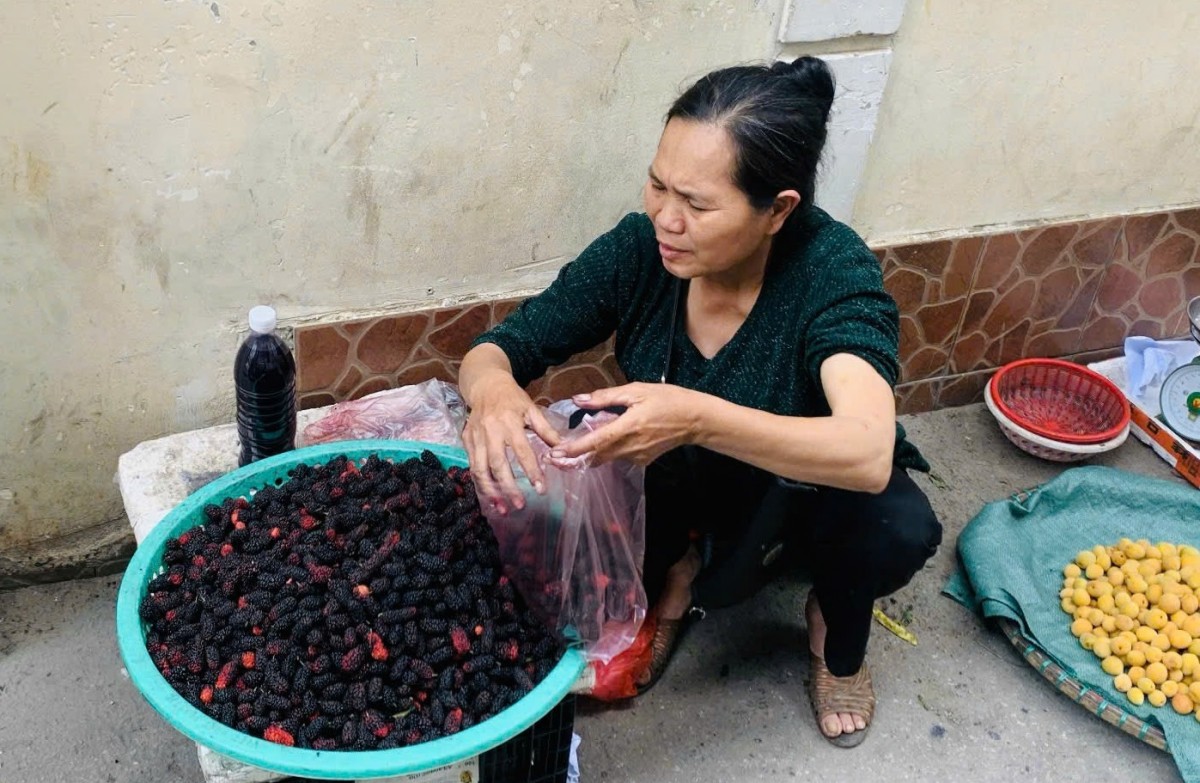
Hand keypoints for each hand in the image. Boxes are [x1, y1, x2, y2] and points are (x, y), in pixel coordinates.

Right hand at [462, 372, 560, 513]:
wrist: (484, 385)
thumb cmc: (512, 398)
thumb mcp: (531, 409)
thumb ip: (546, 430)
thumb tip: (563, 449)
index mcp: (509, 422)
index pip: (522, 451)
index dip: (531, 471)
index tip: (540, 489)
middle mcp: (490, 431)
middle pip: (497, 464)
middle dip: (508, 488)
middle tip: (520, 505)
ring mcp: (475, 437)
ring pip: (479, 469)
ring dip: (490, 491)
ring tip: (502, 508)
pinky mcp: (466, 441)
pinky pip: (472, 466)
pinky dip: (480, 483)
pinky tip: (490, 497)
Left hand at [552, 382, 701, 465]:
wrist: (695, 419)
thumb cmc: (668, 400)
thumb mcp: (637, 391)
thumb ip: (606, 397)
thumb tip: (579, 399)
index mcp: (628, 427)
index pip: (595, 442)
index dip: (574, 449)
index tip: (555, 453)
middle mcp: (631, 447)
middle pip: (595, 457)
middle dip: (573, 459)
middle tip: (552, 458)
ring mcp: (637, 456)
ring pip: (606, 459)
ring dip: (588, 456)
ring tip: (569, 451)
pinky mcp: (642, 461)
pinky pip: (618, 458)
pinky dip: (606, 452)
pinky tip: (601, 444)